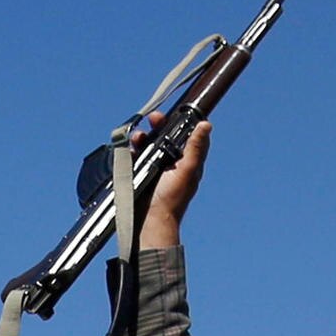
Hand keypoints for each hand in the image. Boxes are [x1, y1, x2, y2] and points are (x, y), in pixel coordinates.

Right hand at [137, 114, 210, 244]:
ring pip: (149, 145)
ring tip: (137, 137)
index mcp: (186, 162)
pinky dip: (132, 150)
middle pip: (166, 137)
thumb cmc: (171, 199)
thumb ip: (195, 148)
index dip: (182, 122)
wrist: (149, 222)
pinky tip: (129, 149)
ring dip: (144, 137)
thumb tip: (206, 125)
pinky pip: (135, 157)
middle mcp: (171, 163)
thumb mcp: (186, 170)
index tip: (174, 113)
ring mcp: (155, 169)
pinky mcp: (140, 174)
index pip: (187, 136)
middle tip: (153, 119)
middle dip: (159, 126)